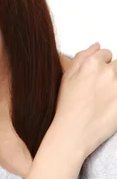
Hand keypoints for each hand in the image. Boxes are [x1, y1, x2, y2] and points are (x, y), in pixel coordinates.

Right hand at [52, 42, 116, 159]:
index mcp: (92, 63)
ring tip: (106, 98)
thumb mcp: (67, 76)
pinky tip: (110, 105)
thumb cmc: (67, 106)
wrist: (73, 132)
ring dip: (115, 85)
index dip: (101, 65)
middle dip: (112, 74)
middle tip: (102, 90)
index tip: (97, 77)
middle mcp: (108, 72)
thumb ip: (83, 56)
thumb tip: (97, 46)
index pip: (106, 54)